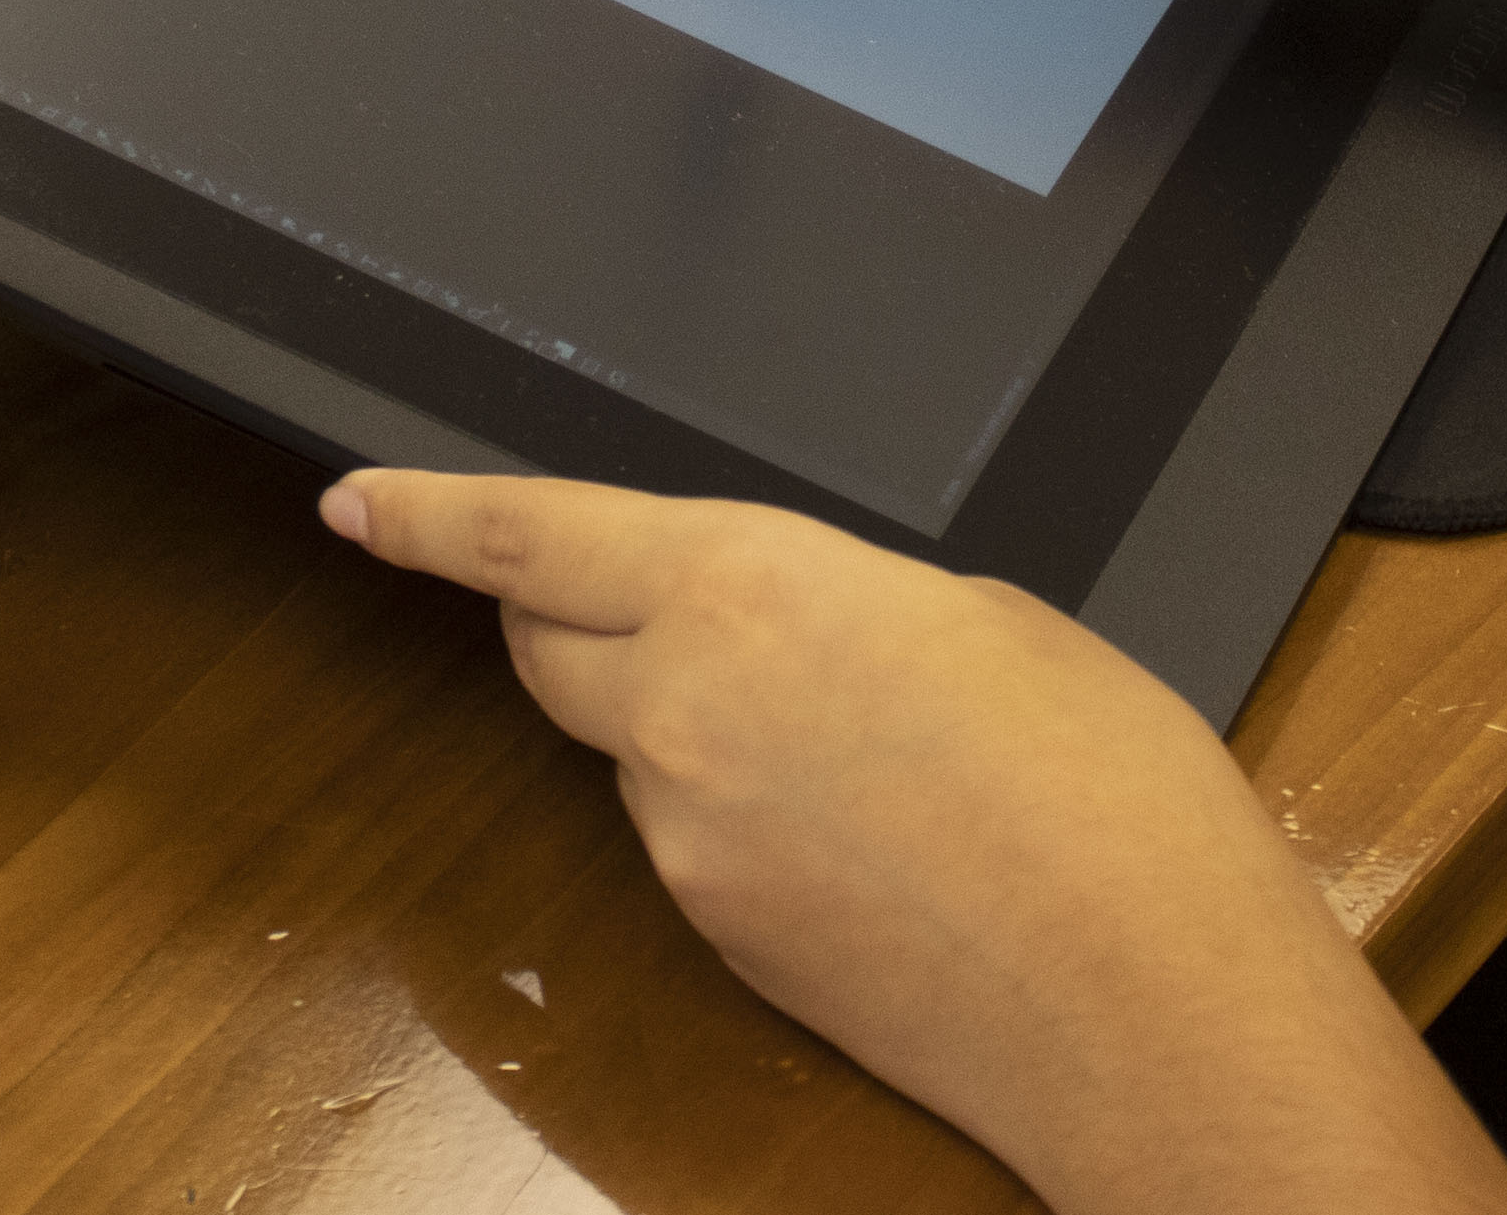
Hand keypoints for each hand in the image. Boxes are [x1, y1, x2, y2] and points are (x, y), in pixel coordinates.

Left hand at [320, 471, 1506, 1213]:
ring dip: (691, 719)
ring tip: (867, 736)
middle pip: (548, 648)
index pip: (532, 540)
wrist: (1149, 1004)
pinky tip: (872, 828)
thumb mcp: (988, 616)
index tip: (358, 501)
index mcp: (749, 593)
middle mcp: (684, 719)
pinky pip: (695, 842)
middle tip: (656, 595)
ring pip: (634, 750)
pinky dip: (747, 813)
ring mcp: (691, 849)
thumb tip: (803, 636)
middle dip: (568, 608)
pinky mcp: (727, 944)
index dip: (430, 517)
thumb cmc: (1106, 786)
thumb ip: (847, 603)